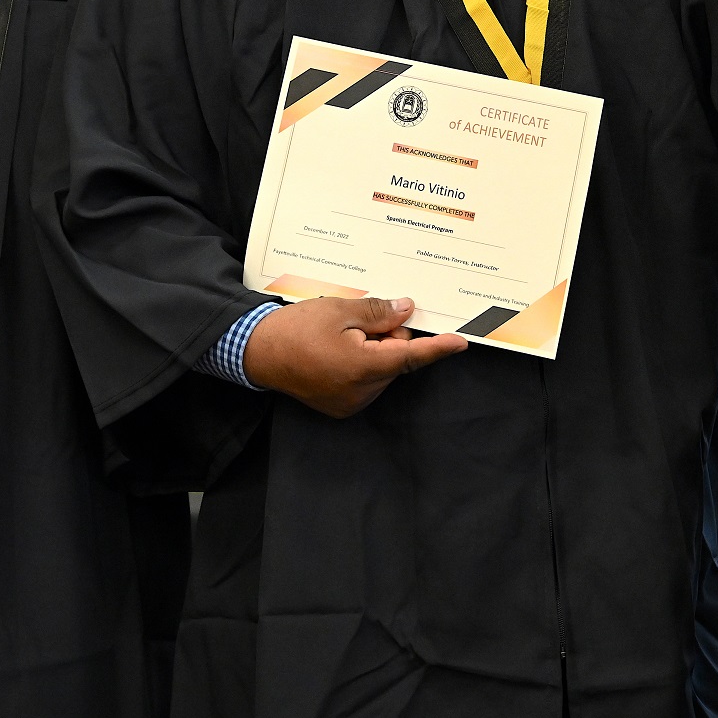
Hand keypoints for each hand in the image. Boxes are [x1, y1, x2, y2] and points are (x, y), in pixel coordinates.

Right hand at [243, 296, 466, 418]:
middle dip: (388, 338)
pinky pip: (367, 382)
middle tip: (362, 321)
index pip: (411, 356)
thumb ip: (378, 312)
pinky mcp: (341, 407)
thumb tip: (407, 310)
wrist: (257, 352)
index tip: (460, 342)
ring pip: (382, 371)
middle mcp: (361, 392)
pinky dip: (362, 364)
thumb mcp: (339, 310)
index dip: (437, 348)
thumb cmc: (296, 329)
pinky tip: (338, 351)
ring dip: (374, 351)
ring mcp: (351, 403)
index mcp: (363, 367)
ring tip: (342, 337)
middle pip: (395, 360)